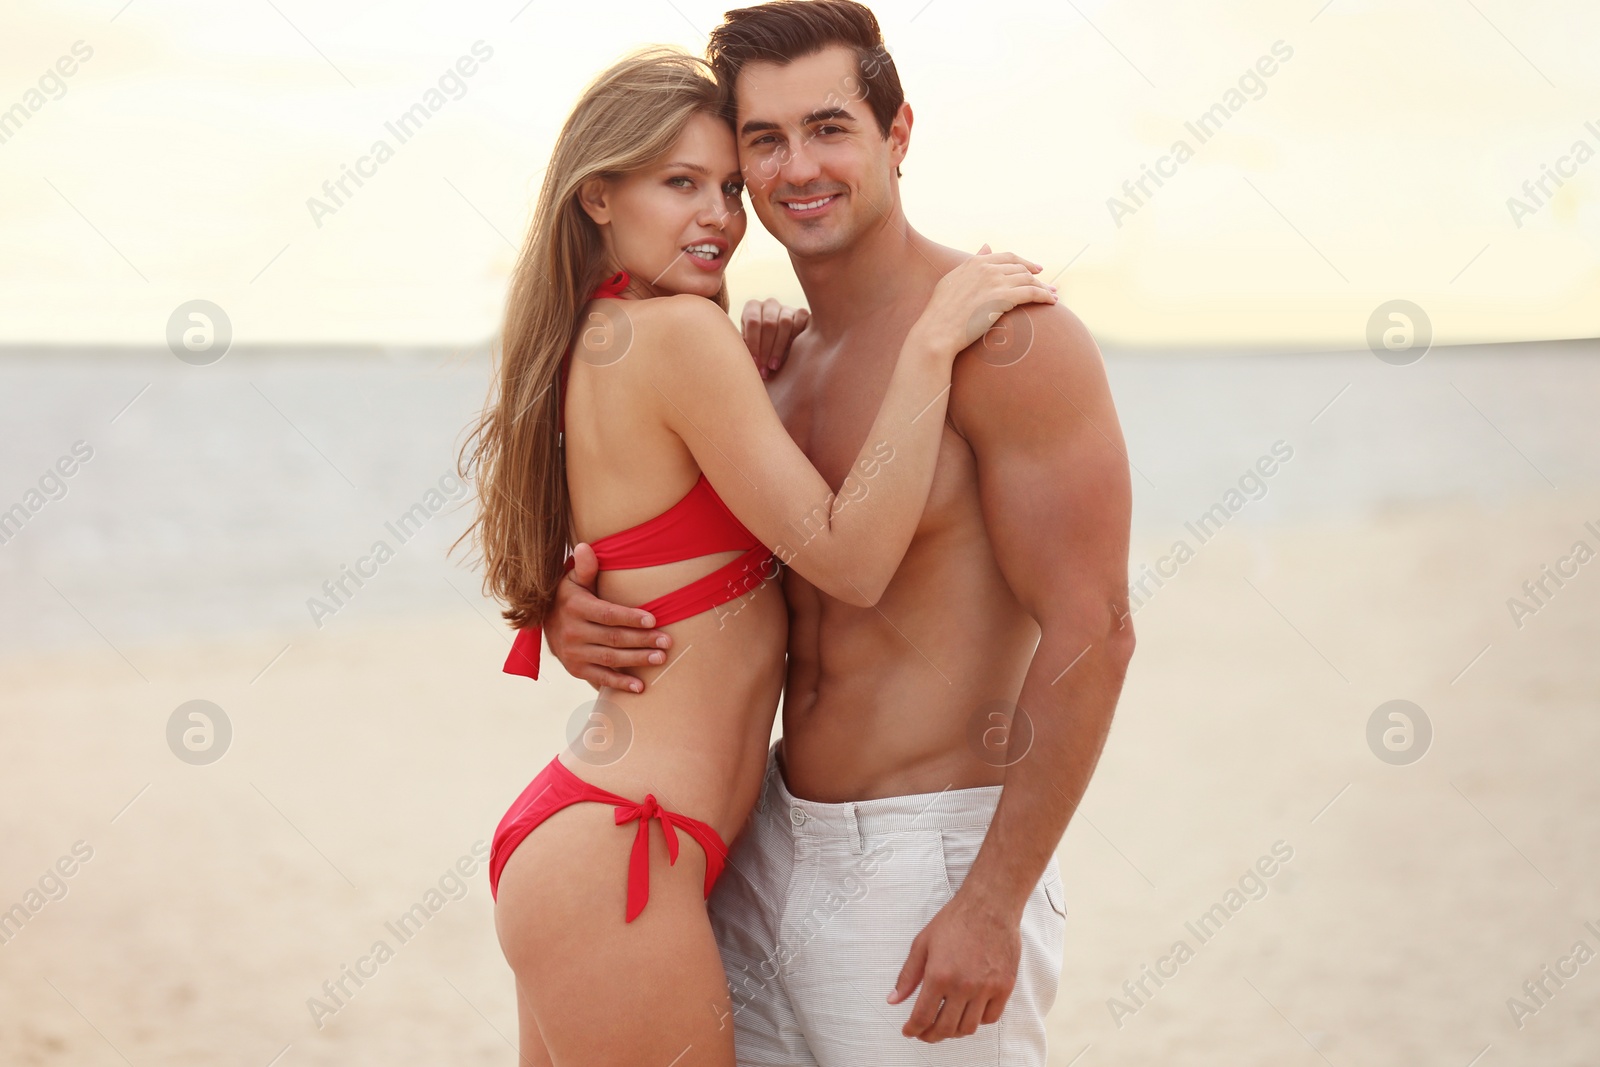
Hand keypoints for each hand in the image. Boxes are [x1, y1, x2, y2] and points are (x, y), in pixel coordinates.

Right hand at [544, 542, 672, 693]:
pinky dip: (620, 683)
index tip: (654, 620)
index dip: (631, 618)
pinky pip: (600, 678)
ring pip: (610, 658)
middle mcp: (573, 632)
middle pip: (613, 638)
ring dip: (637, 660)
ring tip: (661, 658)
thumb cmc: (569, 596)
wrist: (542, 623)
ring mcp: (573, 653)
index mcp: (575, 607)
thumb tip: (585, 547)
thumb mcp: (573, 580)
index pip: (608, 614)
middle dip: (642, 640)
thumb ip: (585, 567)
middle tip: (667, 642)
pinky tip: (640, 687)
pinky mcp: (576, 669)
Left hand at [741, 297, 809, 379]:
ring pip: (785, 323)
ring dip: (779, 347)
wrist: (775, 350)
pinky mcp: (802, 313)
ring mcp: (787, 308)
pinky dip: (797, 335)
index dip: (754, 343)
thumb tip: (745, 359)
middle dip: (766, 349)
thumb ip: (745, 349)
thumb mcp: (748, 347)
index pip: (753, 322)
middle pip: (769, 323)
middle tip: (764, 369)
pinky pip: (802, 319)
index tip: (755, 363)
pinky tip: (792, 352)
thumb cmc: (757, 349)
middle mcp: (769, 305)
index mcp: (752, 308)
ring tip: (774, 366)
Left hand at [887, 890, 1021, 1042]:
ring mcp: (986, 988)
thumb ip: (907, 976)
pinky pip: (990, 1017)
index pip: (923, 1017)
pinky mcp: (1005, 986)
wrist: (989, 905)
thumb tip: (894, 999)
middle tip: (925, 1032)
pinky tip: (969, 1011)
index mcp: (939, 975)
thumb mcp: (922, 944)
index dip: (913, 1030)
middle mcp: (963, 986)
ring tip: (946, 1022)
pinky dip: (978, 1020)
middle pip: (945, 1028)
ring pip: (968, 1028)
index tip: (910, 1031)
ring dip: (954, 1031)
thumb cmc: (956, 920)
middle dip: (931, 1035)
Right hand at [911, 244, 1055, 357]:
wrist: (938, 331)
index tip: (1036, 269)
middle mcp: (987, 268)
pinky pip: (1032, 293)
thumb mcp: (953, 280)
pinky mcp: (1004, 298)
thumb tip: (987, 247)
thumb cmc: (941, 312)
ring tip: (1053, 295)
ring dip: (1044, 287)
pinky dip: (1045, 296)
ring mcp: (996, 281)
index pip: (1007, 257)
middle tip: (1048, 286)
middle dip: (1037, 276)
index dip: (1024, 262)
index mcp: (975, 262)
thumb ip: (972, 263)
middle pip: (1021, 268)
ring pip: (1029, 280)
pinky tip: (1052, 302)